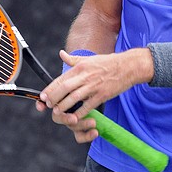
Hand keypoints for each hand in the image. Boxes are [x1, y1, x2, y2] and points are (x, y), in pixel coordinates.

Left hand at [35, 48, 152, 140]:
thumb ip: (73, 59)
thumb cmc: (108, 62)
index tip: (43, 96)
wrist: (128, 66)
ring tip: (57, 111)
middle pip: (64, 88)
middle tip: (48, 105)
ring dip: (63, 106)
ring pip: (74, 98)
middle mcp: (85, 76)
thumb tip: (61, 54)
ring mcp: (94, 86)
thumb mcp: (89, 58)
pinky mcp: (102, 95)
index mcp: (81, 67)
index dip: (50, 89)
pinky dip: (80, 113)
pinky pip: (88, 106)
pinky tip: (74, 117)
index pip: (61, 78)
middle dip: (54, 97)